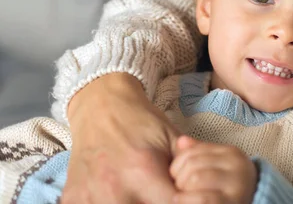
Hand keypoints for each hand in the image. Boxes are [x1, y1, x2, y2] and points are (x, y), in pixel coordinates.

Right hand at [61, 73, 179, 203]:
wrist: (101, 106)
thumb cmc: (141, 122)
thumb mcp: (173, 139)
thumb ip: (191, 166)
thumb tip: (213, 189)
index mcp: (144, 171)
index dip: (184, 202)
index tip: (185, 195)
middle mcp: (115, 188)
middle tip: (163, 194)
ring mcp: (90, 197)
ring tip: (143, 195)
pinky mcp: (73, 200)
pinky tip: (122, 196)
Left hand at [170, 136, 257, 203]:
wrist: (253, 201)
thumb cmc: (229, 185)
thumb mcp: (218, 165)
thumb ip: (200, 153)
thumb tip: (181, 141)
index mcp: (232, 153)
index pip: (194, 150)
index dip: (178, 163)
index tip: (173, 174)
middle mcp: (237, 165)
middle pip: (193, 164)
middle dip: (179, 177)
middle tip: (178, 187)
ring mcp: (237, 184)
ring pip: (196, 179)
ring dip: (183, 190)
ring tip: (182, 195)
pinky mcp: (233, 201)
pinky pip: (203, 198)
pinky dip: (187, 200)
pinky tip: (180, 201)